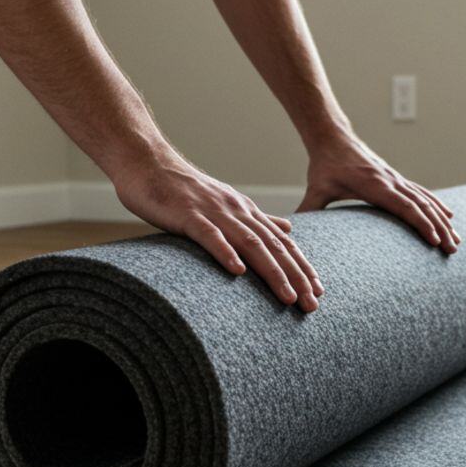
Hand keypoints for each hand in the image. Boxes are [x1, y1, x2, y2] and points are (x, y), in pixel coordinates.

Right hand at [115, 154, 322, 312]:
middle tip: (312, 305)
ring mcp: (213, 212)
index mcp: (245, 211)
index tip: (318, 291)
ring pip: (250, 243)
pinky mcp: (187, 214)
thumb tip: (287, 229)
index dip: (301, 266)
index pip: (282, 242)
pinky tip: (238, 272)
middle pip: (273, 246)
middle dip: (296, 277)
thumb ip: (256, 219)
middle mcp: (236, 211)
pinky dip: (225, 252)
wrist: (146, 161)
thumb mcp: (225, 204)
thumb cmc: (181, 189)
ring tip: (288, 297)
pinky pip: (209, 235)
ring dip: (272, 272)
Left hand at [300, 135, 458, 253]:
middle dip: (439, 228)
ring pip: (426, 200)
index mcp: (374, 185)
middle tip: (453, 249)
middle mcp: (390, 180)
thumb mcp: (316, 188)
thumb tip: (292, 233)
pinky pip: (422, 193)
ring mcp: (396, 179)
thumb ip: (309, 210)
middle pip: (421, 206)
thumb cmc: (324, 165)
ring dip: (442, 220)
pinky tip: (449, 216)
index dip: (421, 223)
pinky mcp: (396, 178)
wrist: (333, 136)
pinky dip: (437, 205)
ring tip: (457, 239)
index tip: (435, 240)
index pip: (404, 206)